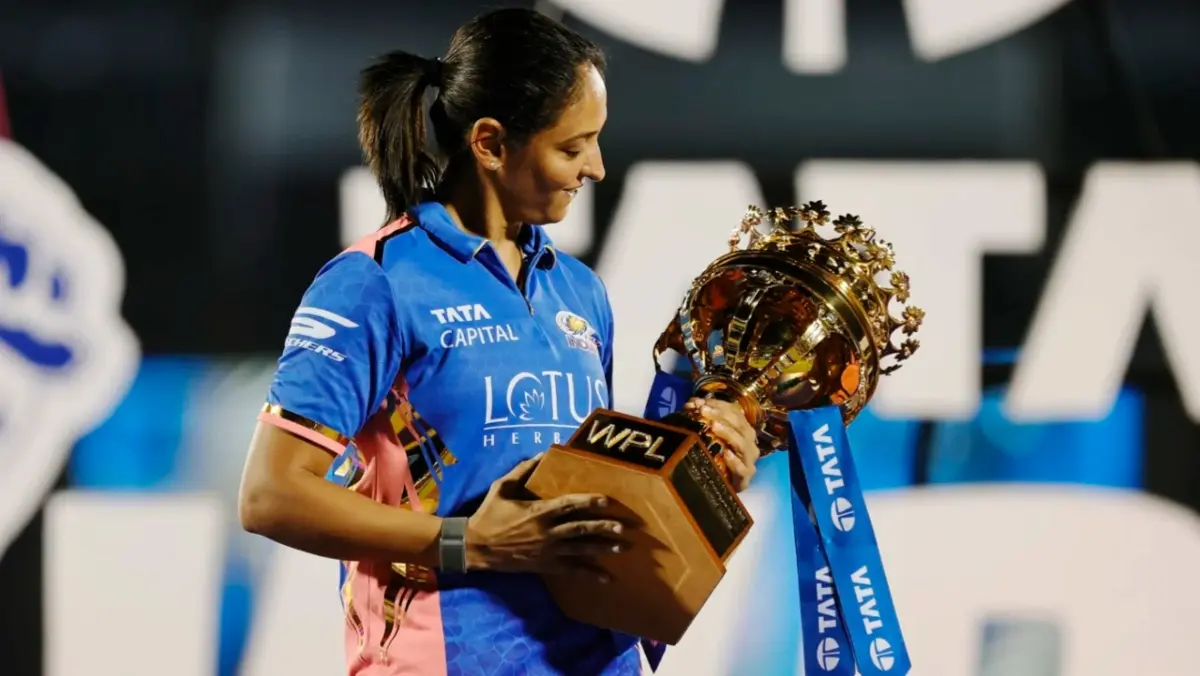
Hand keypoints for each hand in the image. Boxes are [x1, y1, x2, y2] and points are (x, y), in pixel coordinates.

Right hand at [465, 454, 627, 581]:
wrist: (475, 547)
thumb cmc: (488, 515)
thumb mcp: (502, 488)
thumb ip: (521, 471)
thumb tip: (540, 454)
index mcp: (538, 512)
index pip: (569, 505)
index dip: (589, 501)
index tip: (606, 500)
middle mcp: (547, 532)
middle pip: (581, 529)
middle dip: (603, 528)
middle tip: (623, 528)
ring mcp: (547, 551)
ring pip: (580, 549)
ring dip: (603, 548)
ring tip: (623, 548)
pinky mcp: (545, 566)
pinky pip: (571, 571)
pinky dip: (590, 574)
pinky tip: (606, 578)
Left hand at [685, 396, 760, 491]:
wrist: (726, 486)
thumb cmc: (718, 457)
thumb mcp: (712, 437)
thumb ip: (704, 421)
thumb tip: (691, 403)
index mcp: (743, 430)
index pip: (735, 412)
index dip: (719, 405)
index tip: (701, 402)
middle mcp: (749, 442)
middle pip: (740, 425)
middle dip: (721, 415)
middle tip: (704, 410)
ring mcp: (749, 460)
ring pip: (742, 444)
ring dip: (728, 433)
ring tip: (714, 426)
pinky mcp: (746, 478)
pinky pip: (742, 468)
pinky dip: (734, 461)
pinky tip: (726, 455)